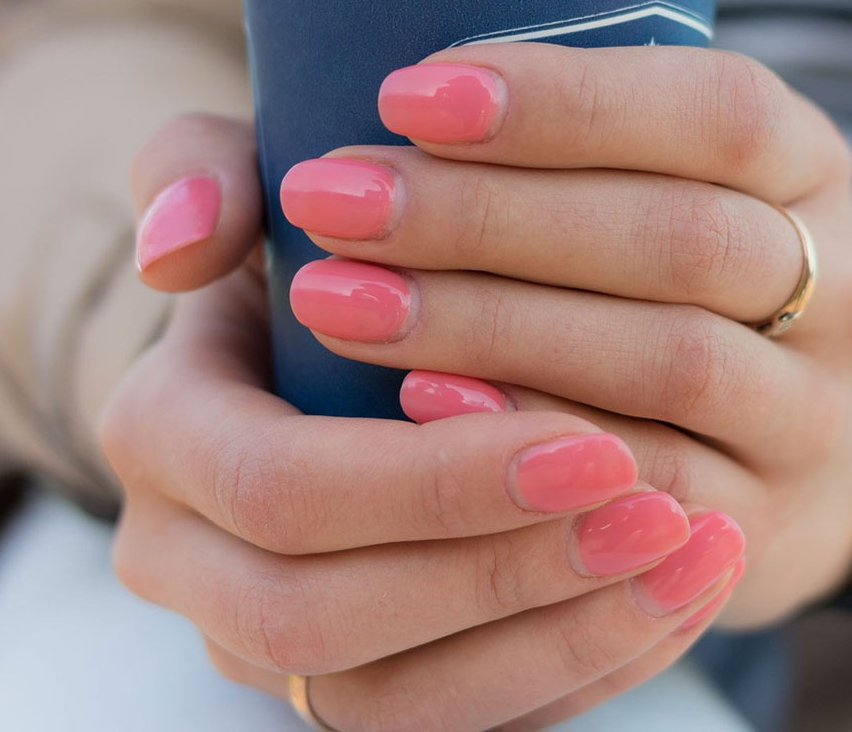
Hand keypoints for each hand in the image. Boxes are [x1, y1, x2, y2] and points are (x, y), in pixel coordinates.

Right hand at [101, 113, 744, 731]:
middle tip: (655, 509)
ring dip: (556, 636)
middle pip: (323, 619)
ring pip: (394, 699)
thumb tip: (176, 250)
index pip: (277, 488)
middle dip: (502, 571)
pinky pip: (453, 716)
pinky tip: (670, 597)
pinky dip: (574, 666)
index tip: (590, 442)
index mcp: (161, 438)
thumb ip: (198, 174)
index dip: (432, 480)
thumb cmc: (311, 253)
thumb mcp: (251, 182)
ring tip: (690, 559)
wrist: (329, 345)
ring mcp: (271, 637)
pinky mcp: (356, 674)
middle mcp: (191, 561)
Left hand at [281, 44, 851, 627]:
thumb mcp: (487, 176)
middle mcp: (833, 276)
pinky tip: (428, 412)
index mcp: (792, 159)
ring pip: (673, 366)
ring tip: (343, 304)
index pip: (719, 108)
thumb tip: (176, 244)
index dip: (574, 98)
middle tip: (333, 211)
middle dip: (501, 222)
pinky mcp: (760, 527)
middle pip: (686, 239)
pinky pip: (667, 496)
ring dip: (508, 328)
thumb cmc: (564, 267)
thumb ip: (285, 167)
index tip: (405, 93)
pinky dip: (551, 444)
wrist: (683, 423)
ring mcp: (808, 412)